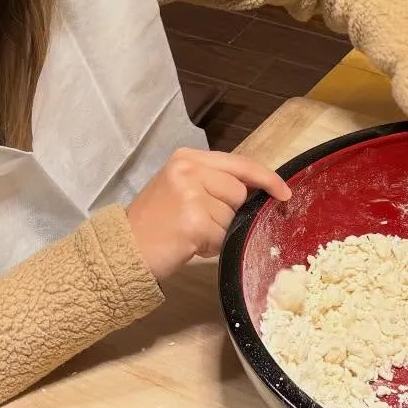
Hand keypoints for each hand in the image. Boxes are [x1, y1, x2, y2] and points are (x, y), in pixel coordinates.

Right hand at [127, 148, 291, 280]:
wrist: (122, 249)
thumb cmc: (154, 224)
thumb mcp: (180, 188)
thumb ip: (212, 182)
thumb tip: (257, 192)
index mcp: (187, 157)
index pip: (240, 163)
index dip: (266, 178)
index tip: (284, 192)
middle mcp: (189, 169)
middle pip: (239, 192)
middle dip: (228, 213)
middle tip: (197, 222)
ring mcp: (191, 194)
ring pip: (232, 216)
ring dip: (219, 232)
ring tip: (189, 233)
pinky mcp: (194, 221)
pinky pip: (222, 236)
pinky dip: (211, 246)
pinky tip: (189, 244)